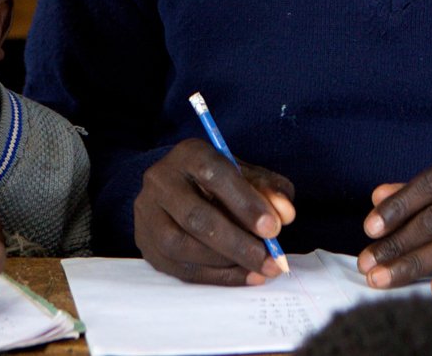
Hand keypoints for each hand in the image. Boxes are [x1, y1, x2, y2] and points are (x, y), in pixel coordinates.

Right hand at [134, 137, 295, 285]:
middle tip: (271, 260)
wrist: (178, 188)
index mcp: (189, 154)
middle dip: (238, 243)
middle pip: (196, 217)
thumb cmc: (220, 181)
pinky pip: (179, 268)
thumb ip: (269, 190)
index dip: (246, 203)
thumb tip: (284, 214)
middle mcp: (161, 181)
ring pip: (182, 246)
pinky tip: (243, 276)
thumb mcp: (247, 174)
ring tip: (259, 268)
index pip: (215, 175)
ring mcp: (148, 214)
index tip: (274, 228)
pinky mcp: (147, 245)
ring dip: (226, 263)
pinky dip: (216, 276)